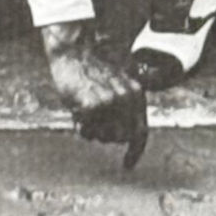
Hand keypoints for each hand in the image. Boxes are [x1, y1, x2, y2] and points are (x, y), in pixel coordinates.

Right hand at [40, 20, 147, 168]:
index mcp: (136, 93)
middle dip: (106, 135)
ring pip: (104, 137)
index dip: (135, 151)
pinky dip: (80, 125)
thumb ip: (124, 109)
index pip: (140, 131)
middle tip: (93, 121)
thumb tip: (123, 137)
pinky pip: (87, 131)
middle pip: (121, 138)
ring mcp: (111, 103)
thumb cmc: (91, 68)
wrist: (74, 50)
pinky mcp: (93, 106)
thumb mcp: (116, 84)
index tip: (128, 165)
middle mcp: (128, 99)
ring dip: (93, 130)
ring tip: (84, 110)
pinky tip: (76, 109)